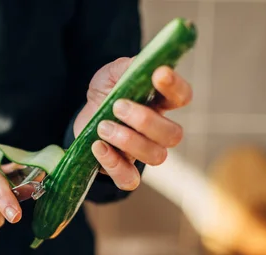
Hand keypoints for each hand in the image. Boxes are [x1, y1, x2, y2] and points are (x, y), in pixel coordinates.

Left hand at [73, 57, 192, 190]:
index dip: (175, 87)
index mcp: (160, 103)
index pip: (182, 97)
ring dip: (128, 141)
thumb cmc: (104, 94)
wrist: (83, 117)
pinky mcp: (122, 169)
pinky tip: (98, 147)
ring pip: (156, 157)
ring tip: (102, 126)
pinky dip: (115, 165)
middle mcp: (158, 130)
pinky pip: (129, 179)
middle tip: (118, 106)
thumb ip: (125, 67)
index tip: (158, 74)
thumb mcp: (110, 75)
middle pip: (173, 135)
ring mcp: (143, 153)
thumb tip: (140, 64)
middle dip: (145, 120)